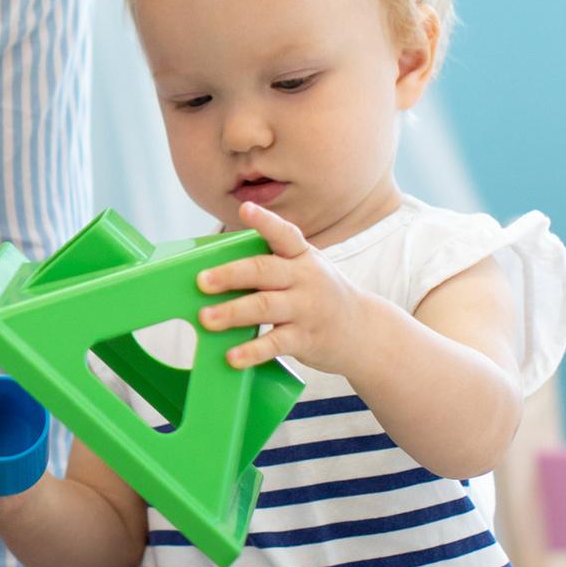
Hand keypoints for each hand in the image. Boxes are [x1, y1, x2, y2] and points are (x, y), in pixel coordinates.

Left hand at [195, 199, 376, 377]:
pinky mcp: (305, 338)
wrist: (363, 332)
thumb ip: (271, 266)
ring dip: (233, 312)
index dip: (265, 221)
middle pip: (264, 271)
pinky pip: (275, 343)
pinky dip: (252, 351)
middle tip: (202, 280)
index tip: (245, 209)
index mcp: (302, 257)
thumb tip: (216, 271)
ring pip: (265, 306)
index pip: (284, 234)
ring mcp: (306, 309)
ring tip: (206, 318)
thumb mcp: (305, 271)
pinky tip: (233, 357)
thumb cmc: (319, 296)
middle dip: (231, 275)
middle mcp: (305, 279)